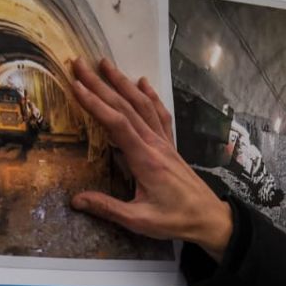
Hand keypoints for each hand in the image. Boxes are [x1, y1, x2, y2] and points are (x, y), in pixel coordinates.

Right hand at [64, 57, 233, 255]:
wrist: (210, 218)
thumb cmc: (176, 220)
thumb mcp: (139, 221)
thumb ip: (107, 208)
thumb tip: (76, 200)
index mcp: (145, 160)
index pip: (116, 124)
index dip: (95, 103)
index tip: (76, 86)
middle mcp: (155, 145)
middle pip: (126, 107)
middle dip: (101, 84)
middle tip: (80, 64)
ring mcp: (165, 143)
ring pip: (143, 105)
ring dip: (123, 83)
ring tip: (105, 64)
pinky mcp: (171, 146)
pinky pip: (160, 114)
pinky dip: (150, 96)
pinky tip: (142, 82)